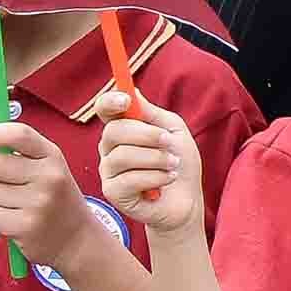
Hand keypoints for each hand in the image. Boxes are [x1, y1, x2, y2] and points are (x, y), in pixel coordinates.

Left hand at [0, 122, 102, 269]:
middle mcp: (49, 176)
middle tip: (3, 184)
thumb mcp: (37, 171)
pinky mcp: (26, 226)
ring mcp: (39, 202)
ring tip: (12, 205)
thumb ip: (2, 156)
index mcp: (53, 156)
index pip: (19, 135)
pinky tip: (11, 219)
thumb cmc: (51, 199)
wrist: (76, 238)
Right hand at [96, 98, 204, 236]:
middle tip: (168, 142)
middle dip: (147, 135)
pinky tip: (166, 180)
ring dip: (157, 159)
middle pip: (114, 131)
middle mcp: (110, 148)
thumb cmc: (179, 162)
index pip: (105, 110)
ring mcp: (108, 171)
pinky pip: (129, 179)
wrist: (185, 199)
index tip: (125, 100)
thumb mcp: (174, 131)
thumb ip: (153, 113)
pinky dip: (156, 177)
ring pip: (123, 156)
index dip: (110, 102)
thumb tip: (133, 92)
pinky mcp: (112, 192)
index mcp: (123, 129)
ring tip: (172, 165)